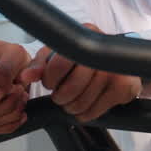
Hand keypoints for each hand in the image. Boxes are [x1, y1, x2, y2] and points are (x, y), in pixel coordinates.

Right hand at [0, 40, 30, 134]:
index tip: (16, 89)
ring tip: (20, 103)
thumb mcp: (12, 53)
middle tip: (22, 96)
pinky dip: (2, 126)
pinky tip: (14, 115)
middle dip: (5, 108)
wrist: (3, 61)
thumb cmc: (5, 54)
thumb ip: (4, 72)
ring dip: (6, 118)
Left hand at [20, 24, 141, 122]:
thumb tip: (26, 77)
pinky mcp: (124, 87)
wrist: (116, 63)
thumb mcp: (55, 56)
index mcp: (83, 35)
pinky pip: (95, 111)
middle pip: (72, 87)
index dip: (51, 79)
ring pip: (82, 102)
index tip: (52, 82)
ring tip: (73, 101)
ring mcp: (115, 70)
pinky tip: (86, 105)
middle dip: (61, 97)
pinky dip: (86, 114)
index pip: (59, 65)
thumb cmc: (81, 60)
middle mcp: (102, 52)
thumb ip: (39, 65)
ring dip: (72, 107)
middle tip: (61, 96)